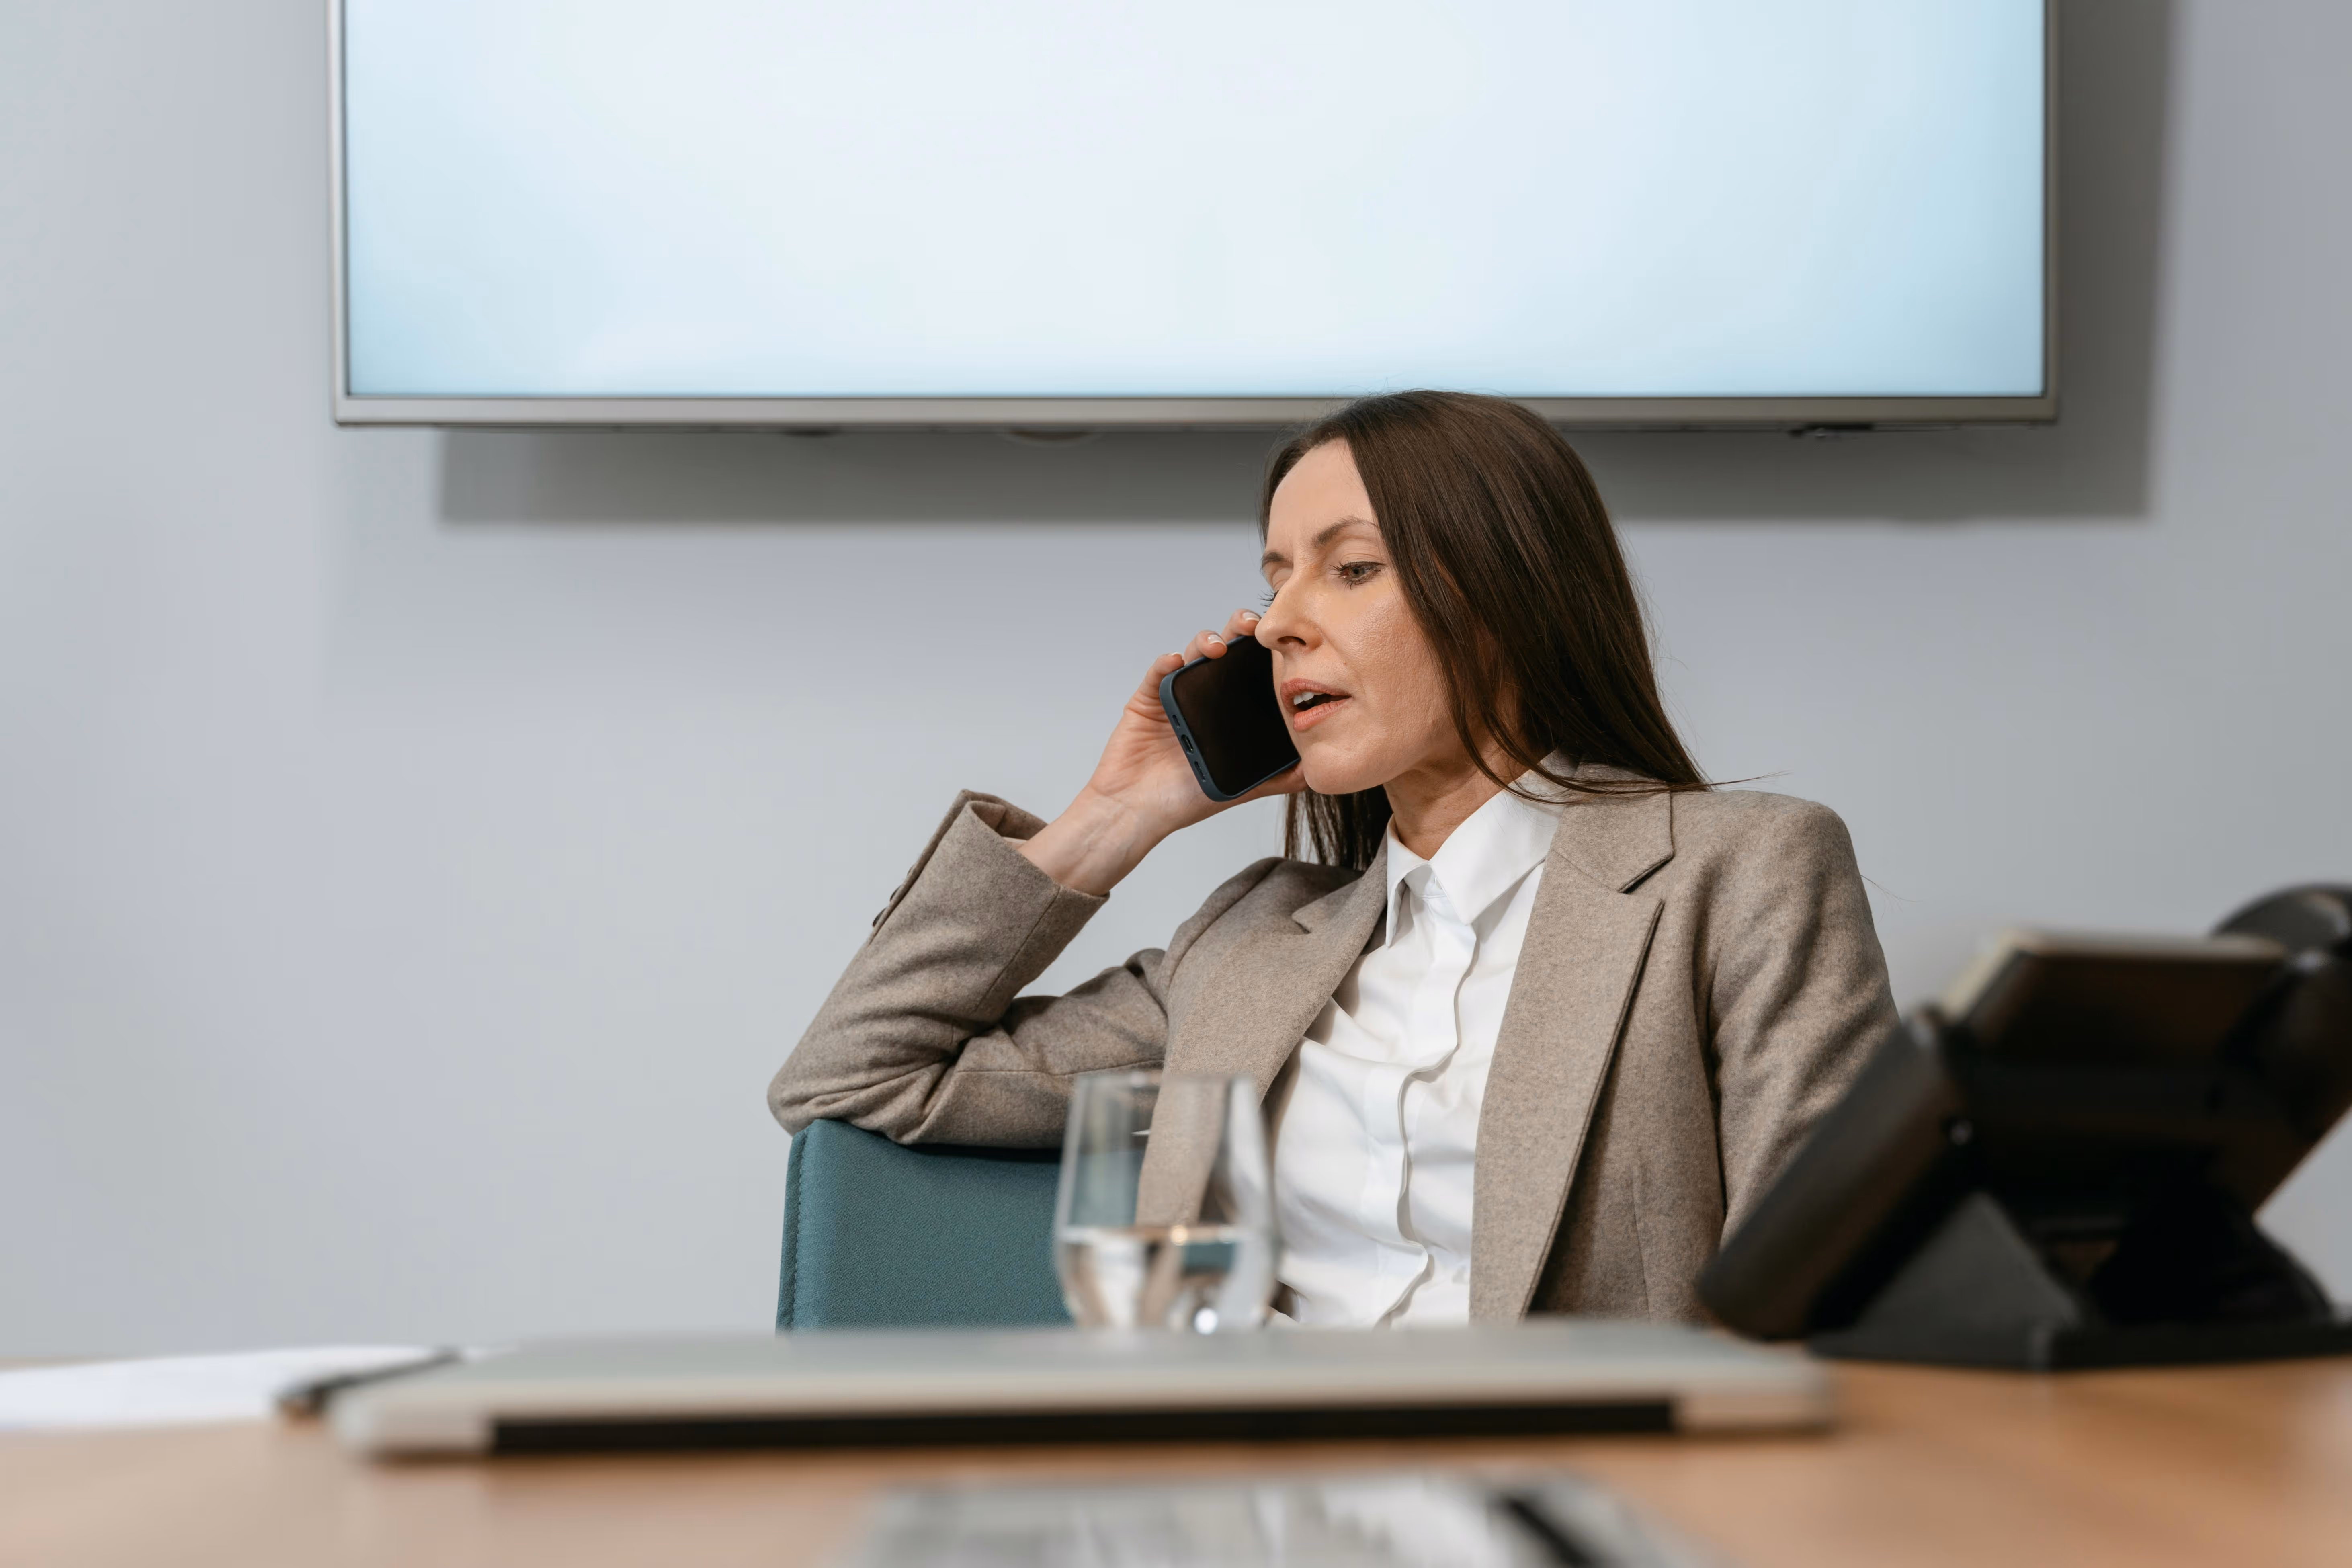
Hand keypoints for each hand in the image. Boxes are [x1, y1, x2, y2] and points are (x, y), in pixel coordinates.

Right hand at [1020, 608, 1304, 895]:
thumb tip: (1315, 769)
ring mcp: (1176, 694)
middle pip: (1226, 651)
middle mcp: (1204, 696)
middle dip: (1239, 631)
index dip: (1266, 652)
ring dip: (1206, 642)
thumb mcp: (1241, 788)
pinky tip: (1176, 661)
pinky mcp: (1148, 698)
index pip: (1252, 670)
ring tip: (1218, 648)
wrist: (1138, 811)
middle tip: (1252, 628)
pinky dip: (1167, 662)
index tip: (1283, 644)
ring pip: (1194, 654)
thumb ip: (1278, 778)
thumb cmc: (1184, 799)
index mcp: (1229, 711)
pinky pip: (1158, 672)